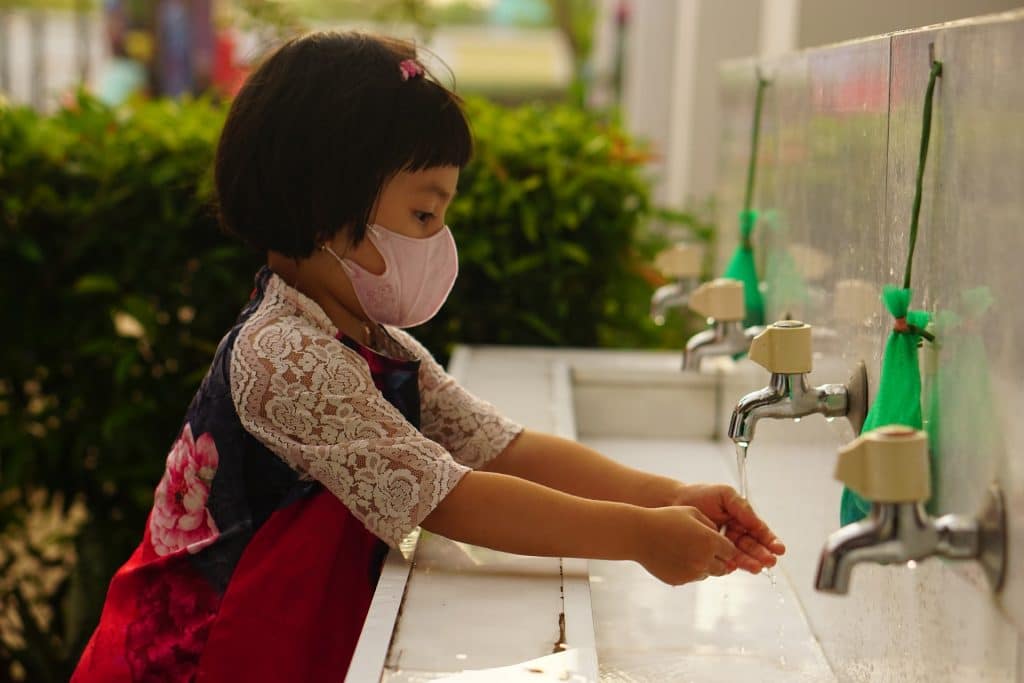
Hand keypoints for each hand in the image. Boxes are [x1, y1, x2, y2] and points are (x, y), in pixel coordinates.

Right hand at [633, 506, 740, 585]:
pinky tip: (677, 557)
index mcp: (710, 541)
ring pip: (709, 573)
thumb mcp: (692, 513)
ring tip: (688, 551)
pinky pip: (692, 577)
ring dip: (705, 565)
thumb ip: (711, 525)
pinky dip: (689, 570)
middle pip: (724, 567)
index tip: (719, 543)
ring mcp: (692, 573)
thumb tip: (721, 539)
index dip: (726, 547)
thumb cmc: (665, 519)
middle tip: (705, 549)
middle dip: (719, 559)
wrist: (639, 534)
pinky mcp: (680, 580)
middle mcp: (704, 560)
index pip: (731, 551)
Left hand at [666, 483, 785, 573]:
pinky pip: (724, 560)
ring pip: (740, 555)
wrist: (675, 501)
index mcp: (741, 518)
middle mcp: (735, 533)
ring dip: (750, 562)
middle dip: (762, 554)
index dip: (770, 541)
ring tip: (757, 568)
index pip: (759, 531)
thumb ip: (742, 509)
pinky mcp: (712, 551)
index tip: (779, 549)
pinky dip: (730, 564)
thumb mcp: (725, 496)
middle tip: (769, 562)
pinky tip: (735, 566)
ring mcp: (724, 543)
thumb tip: (757, 524)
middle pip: (752, 546)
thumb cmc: (700, 495)